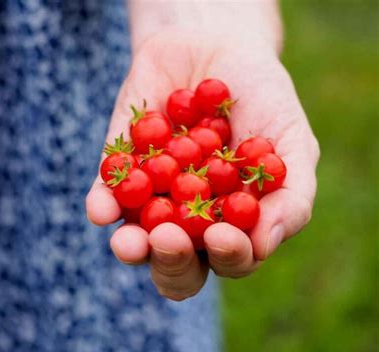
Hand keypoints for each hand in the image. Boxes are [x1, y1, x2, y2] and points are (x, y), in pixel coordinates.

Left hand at [86, 29, 319, 300]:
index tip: (223, 235)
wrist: (216, 47)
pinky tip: (101, 209)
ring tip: (130, 241)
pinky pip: (105, 194)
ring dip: (131, 247)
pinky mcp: (118, 168)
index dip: (228, 257)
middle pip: (177, 263)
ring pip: (135, 240)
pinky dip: (102, 204)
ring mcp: (152, 197)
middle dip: (172, 261)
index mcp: (233, 221)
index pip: (229, 259)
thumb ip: (290, 195)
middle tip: (169, 239)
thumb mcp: (291, 141)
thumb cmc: (262, 99)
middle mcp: (189, 219)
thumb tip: (263, 244)